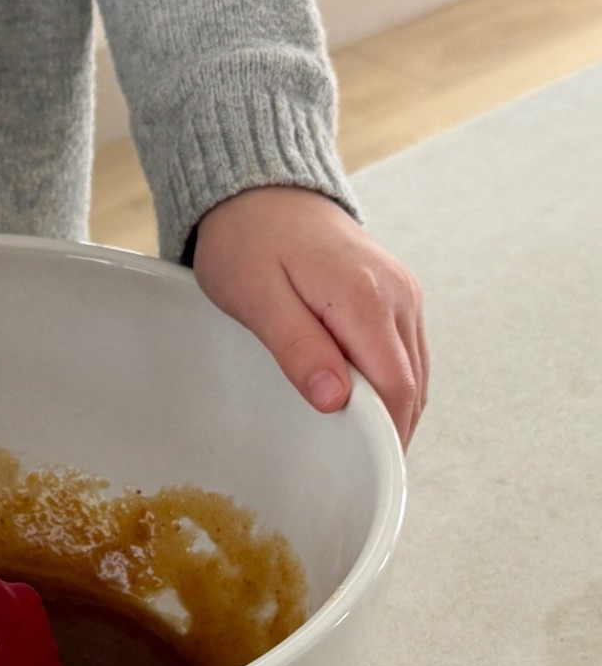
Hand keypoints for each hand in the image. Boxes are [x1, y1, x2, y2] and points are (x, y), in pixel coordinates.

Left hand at [192, 186, 426, 447]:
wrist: (262, 192)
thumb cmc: (249, 242)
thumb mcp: (257, 297)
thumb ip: (298, 348)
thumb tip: (336, 399)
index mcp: (365, 297)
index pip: (394, 388)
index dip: (386, 437)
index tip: (367, 473)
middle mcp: (397, 294)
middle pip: (412, 387)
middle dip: (392, 433)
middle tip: (359, 473)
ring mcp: (403, 293)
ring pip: (416, 374)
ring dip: (395, 413)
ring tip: (361, 449)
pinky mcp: (398, 295)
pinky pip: (407, 355)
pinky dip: (393, 388)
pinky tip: (365, 409)